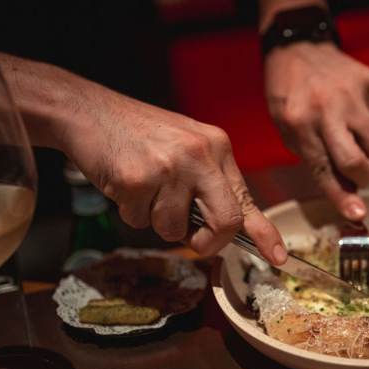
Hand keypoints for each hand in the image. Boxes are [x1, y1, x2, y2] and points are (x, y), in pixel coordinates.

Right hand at [64, 94, 286, 264]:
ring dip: (156, 220)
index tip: (278, 257)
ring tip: (144, 188)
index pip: (247, 198)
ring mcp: (170, 167)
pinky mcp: (138, 179)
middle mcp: (200, 155)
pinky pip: (140, 221)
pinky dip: (130, 211)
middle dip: (208, 241)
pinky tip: (125, 183)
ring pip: (174, 229)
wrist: (89, 111)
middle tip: (193, 239)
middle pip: (225, 222)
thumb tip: (226, 225)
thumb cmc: (140, 134)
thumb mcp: (187, 146)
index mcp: (217, 148)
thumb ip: (209, 182)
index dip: (265, 233)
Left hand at [264, 42, 368, 219]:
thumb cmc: (288, 94)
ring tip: (353, 139)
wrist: (299, 45)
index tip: (358, 216)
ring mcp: (352, 92)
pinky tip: (351, 111)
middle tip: (358, 173)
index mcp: (299, 121)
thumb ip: (313, 157)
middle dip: (363, 176)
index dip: (342, 197)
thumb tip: (347, 192)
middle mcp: (328, 107)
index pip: (324, 168)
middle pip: (358, 159)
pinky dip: (367, 124)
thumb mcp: (286, 127)